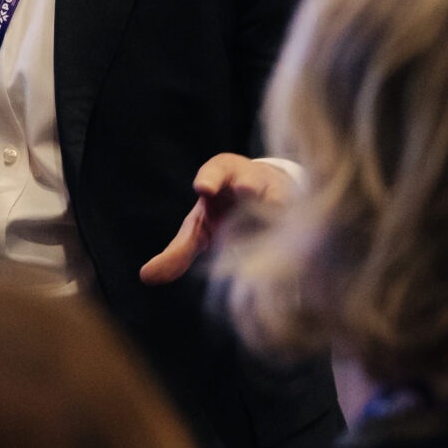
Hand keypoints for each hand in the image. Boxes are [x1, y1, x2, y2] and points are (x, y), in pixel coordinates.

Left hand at [138, 154, 294, 283]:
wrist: (267, 194)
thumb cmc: (223, 210)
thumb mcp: (199, 229)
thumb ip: (177, 253)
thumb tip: (145, 278)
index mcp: (222, 176)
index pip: (215, 170)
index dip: (209, 178)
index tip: (203, 188)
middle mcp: (251, 180)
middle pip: (250, 179)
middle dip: (248, 185)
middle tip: (246, 190)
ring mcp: (280, 193)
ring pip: (281, 198)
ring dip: (278, 207)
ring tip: (277, 215)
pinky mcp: (302, 211)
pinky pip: (302, 220)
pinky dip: (299, 231)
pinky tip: (300, 247)